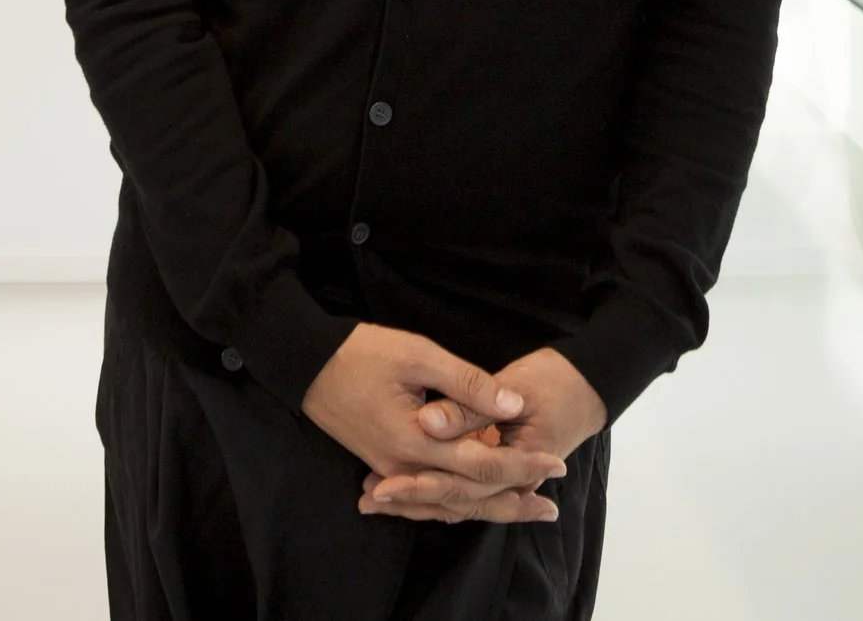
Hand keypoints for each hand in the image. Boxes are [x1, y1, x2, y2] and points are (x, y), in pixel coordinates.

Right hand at [301, 324, 566, 521]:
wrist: (306, 365)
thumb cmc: (362, 353)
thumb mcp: (419, 356)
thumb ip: (467, 384)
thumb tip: (513, 405)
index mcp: (416, 442)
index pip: (482, 466)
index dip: (522, 466)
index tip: (557, 463)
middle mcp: (404, 467)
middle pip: (467, 496)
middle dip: (512, 500)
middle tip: (552, 507)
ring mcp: (391, 471)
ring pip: (447, 503)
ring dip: (487, 508)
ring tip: (524, 509)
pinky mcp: (383, 466)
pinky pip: (426, 497)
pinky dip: (454, 504)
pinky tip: (474, 504)